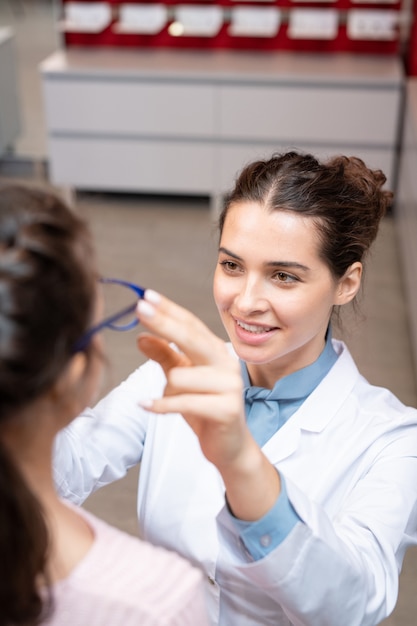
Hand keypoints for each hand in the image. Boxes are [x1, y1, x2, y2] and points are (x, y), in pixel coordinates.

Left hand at [136, 290, 280, 521]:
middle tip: (140, 308)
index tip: (146, 297)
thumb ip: (165, 357)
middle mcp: (226, 364)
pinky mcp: (227, 410)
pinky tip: (146, 405)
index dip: (169, 310)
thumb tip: (141, 337)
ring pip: (183, 376)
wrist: (230, 448)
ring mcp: (230, 387)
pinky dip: (162, 405)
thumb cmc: (205, 410)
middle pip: (192, 338)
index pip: (191, 325)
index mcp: (216, 353)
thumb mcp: (181, 380)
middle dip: (165, 322)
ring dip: (168, 388)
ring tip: (168, 400)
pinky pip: (185, 402)